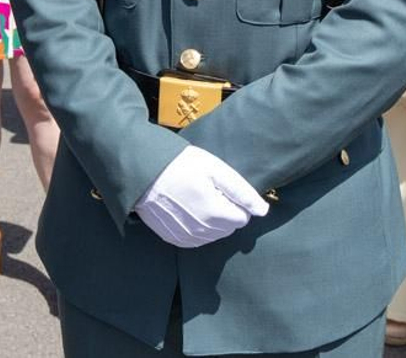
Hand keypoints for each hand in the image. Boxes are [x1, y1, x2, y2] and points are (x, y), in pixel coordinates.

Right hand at [132, 146, 267, 248]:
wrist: (142, 173)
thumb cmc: (179, 165)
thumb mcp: (214, 169)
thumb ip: (241, 191)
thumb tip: (263, 210)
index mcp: (216, 214)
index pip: (243, 218)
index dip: (234, 201)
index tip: (219, 188)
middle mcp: (203, 231)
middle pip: (229, 227)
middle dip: (224, 211)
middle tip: (206, 190)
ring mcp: (187, 237)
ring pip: (214, 234)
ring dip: (211, 220)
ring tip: (194, 197)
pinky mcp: (174, 239)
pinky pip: (196, 238)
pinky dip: (196, 227)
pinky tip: (186, 209)